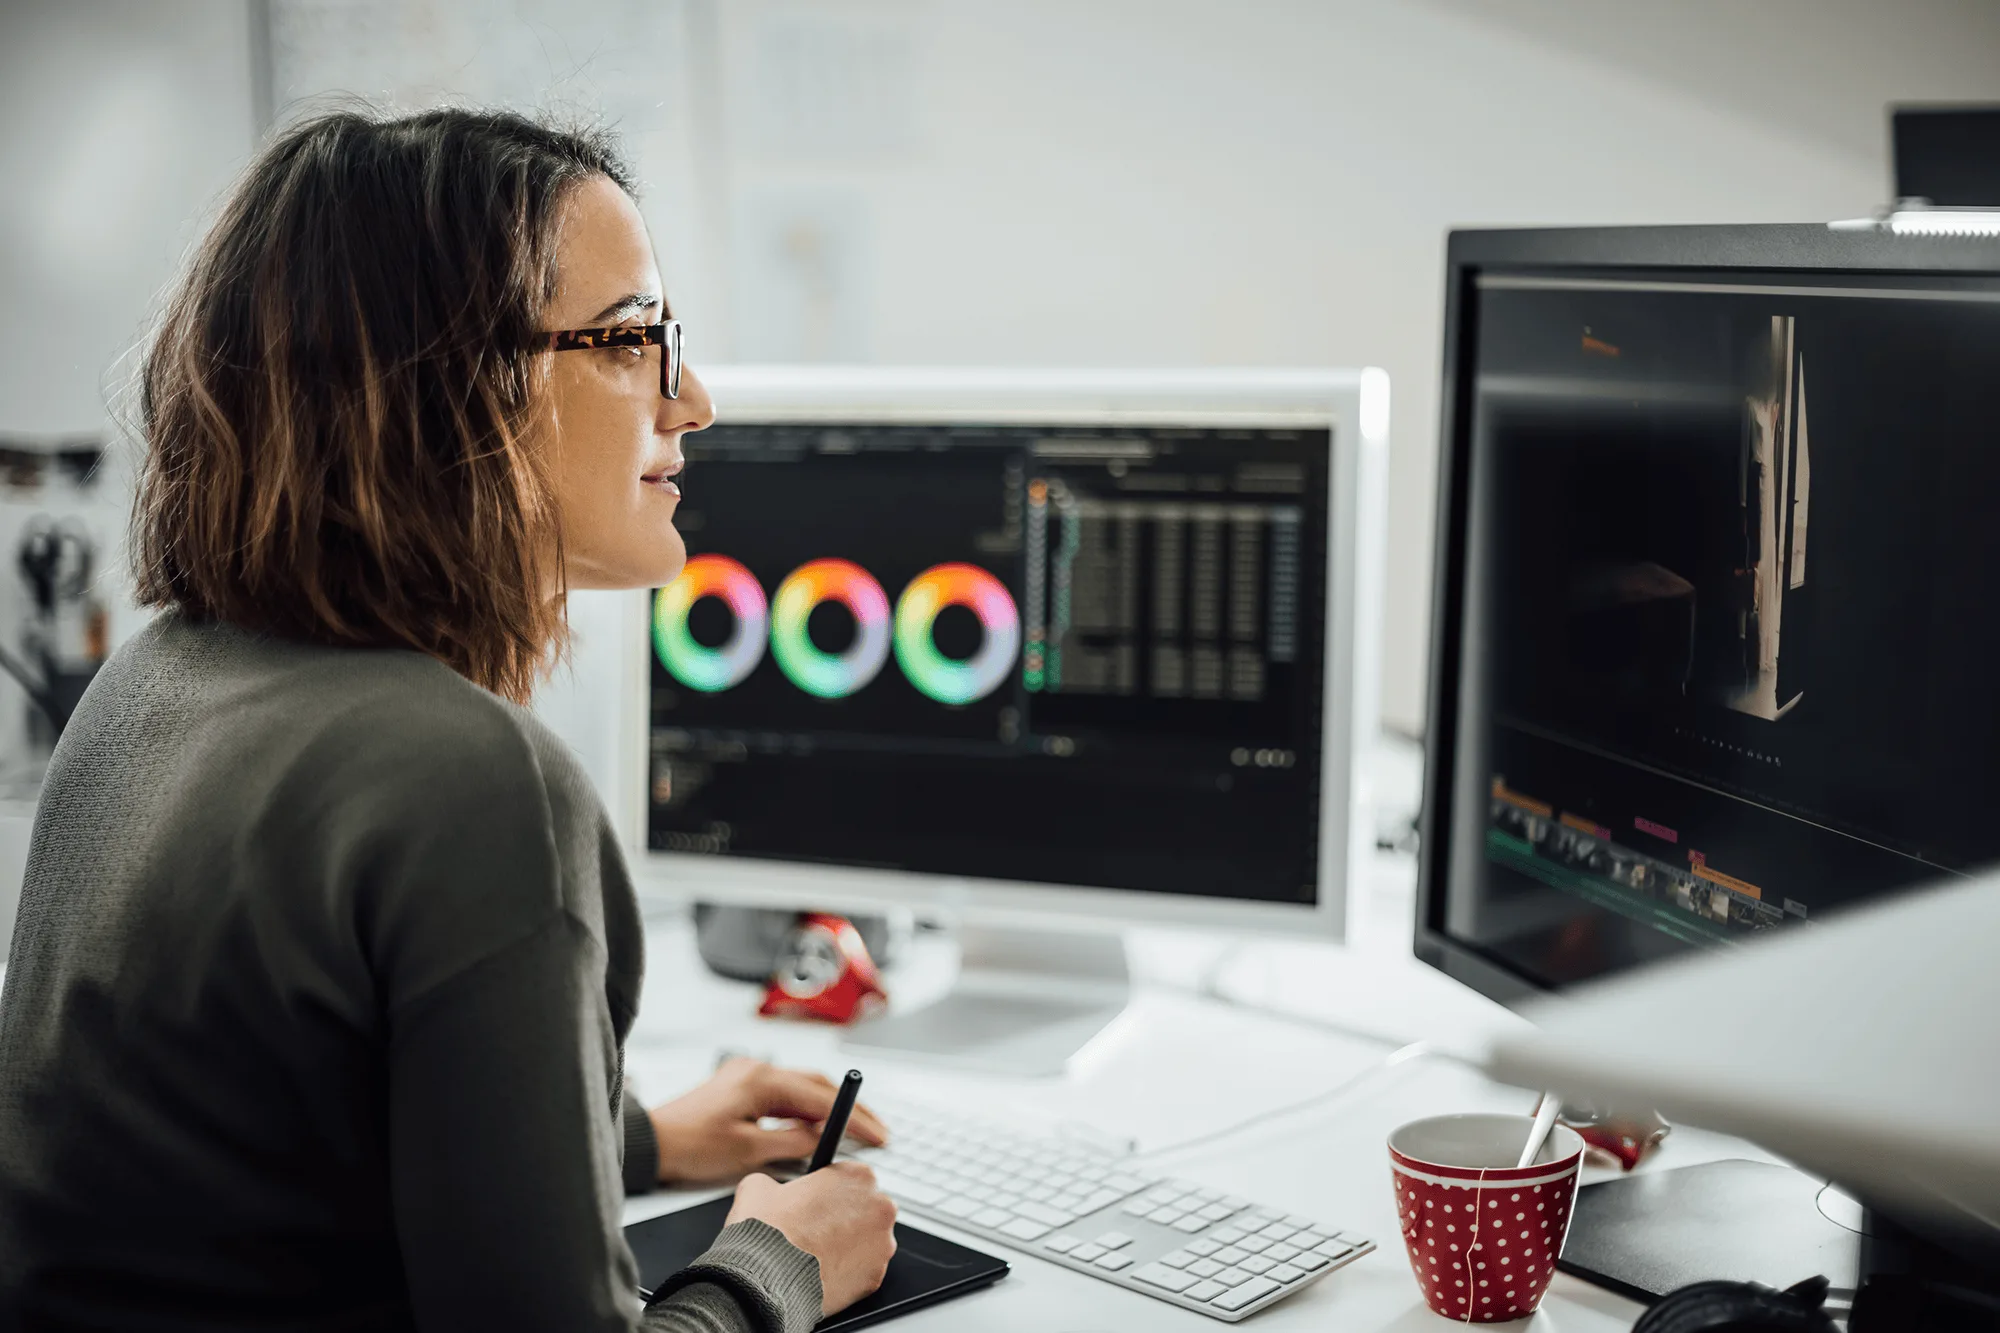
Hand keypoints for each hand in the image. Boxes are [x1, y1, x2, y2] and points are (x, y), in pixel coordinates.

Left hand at [648, 1058, 889, 1183]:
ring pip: (801, 1087)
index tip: (878, 1133)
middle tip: (876, 1129)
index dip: (854, 1117)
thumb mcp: (748, 1152)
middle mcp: (757, 1069)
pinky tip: (815, 1125)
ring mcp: (748, 1073)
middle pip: (816, 1084)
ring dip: (827, 1107)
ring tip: (853, 1129)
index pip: (821, 1098)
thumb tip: (824, 1138)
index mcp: (761, 1080)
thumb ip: (792, 1142)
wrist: (652, 1142)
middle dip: (848, 1107)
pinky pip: (784, 1092)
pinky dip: (804, 1108)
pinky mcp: (741, 1084)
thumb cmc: (690, 1146)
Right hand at [728, 1164, 897, 1315]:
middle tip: (816, 1232)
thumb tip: (772, 1190)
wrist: (766, 1277)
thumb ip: (775, 1183)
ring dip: (849, 1246)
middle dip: (844, 1219)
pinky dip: (848, 1273)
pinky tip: (824, 1273)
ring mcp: (883, 1243)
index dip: (829, 1194)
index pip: (849, 1179)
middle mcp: (880, 1206)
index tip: (817, 1205)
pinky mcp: (877, 1276)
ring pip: (868, 1242)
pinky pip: (864, 1271)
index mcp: (858, 1175)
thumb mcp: (758, 1187)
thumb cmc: (767, 1231)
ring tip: (818, 1255)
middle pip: (865, 1209)